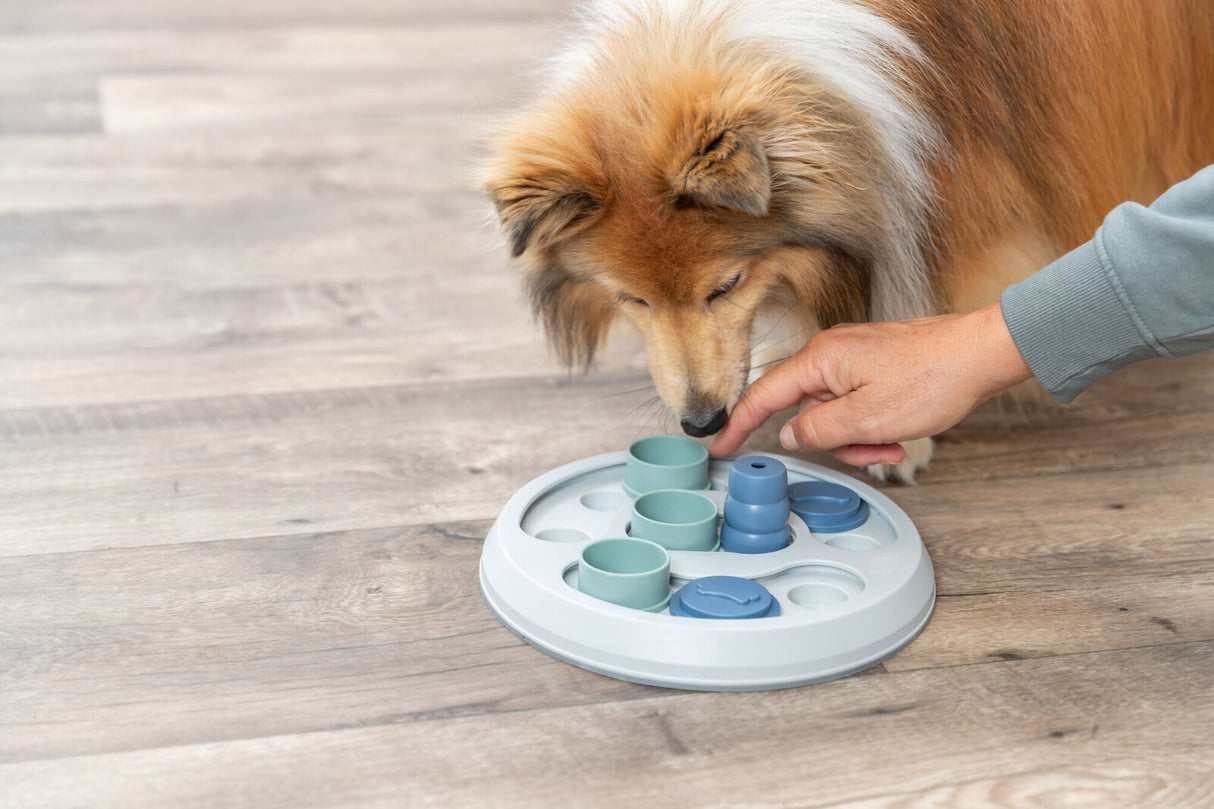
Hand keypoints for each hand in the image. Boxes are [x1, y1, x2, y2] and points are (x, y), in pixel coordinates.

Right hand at [708, 302, 1032, 466]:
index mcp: (820, 360)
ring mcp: (854, 357)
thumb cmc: (933, 378)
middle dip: (834, 441)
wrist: (982, 353)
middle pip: (806, 411)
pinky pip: (856, 402)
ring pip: (835, 412)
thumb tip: (791, 435)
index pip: (764, 397)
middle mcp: (831, 352)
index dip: (739, 425)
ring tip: (894, 440)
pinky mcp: (875, 364)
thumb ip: (818, 431)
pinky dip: (873, 423)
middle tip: (870, 450)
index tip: (720, 445)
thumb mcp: (867, 419)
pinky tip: (901, 429)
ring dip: (859, 436)